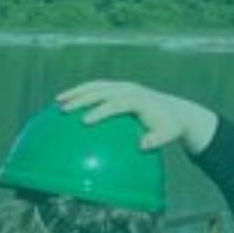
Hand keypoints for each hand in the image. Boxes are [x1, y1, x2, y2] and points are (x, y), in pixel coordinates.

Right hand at [57, 81, 218, 154]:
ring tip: (57, 101)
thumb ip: (156, 140)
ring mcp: (122, 86)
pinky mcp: (117, 87)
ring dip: (76, 92)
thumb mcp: (168, 135)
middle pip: (102, 91)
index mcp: (139, 99)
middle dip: (82, 99)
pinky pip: (96, 88)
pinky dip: (80, 93)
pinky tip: (65, 102)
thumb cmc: (169, 127)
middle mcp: (130, 89)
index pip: (118, 103)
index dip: (101, 111)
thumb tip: (142, 146)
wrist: (175, 111)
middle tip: (64, 110)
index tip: (85, 121)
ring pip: (96, 86)